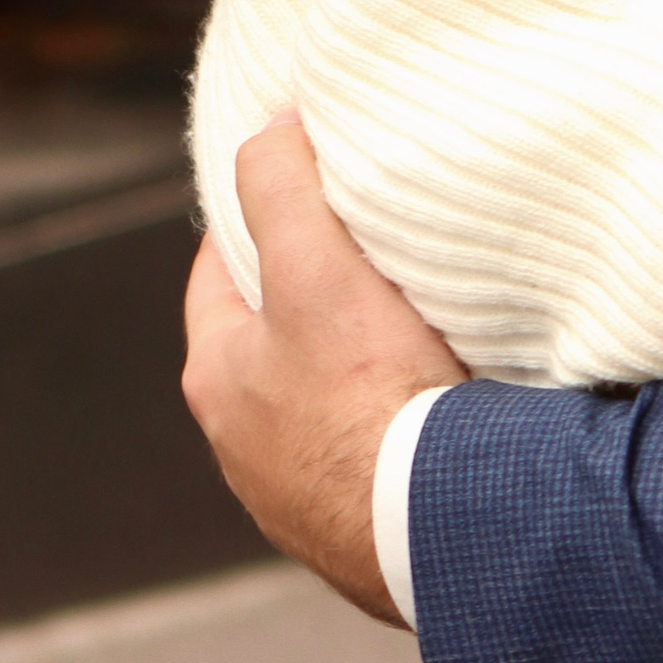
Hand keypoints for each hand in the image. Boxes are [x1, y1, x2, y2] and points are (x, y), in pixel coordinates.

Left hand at [181, 115, 465, 624]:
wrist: (439, 531)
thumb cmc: (368, 400)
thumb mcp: (316, 270)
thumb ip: (281, 187)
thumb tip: (269, 128)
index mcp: (218, 377)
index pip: (219, 271)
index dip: (257, 216)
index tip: (302, 183)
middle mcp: (244, 448)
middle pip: (274, 339)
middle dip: (316, 294)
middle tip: (374, 253)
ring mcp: (300, 499)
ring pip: (323, 404)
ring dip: (360, 370)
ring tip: (423, 331)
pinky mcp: (360, 534)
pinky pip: (373, 457)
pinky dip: (398, 427)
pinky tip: (445, 411)